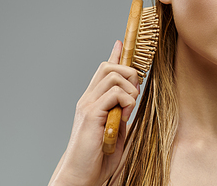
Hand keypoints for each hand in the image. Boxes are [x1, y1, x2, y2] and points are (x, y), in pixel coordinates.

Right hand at [49, 40, 139, 185]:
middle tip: (135, 94)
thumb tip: (130, 98)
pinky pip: (114, 94)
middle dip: (130, 73)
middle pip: (109, 67)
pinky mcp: (91, 114)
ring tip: (129, 108)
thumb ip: (122, 111)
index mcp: (93, 100)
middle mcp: (88, 99)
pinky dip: (126, 101)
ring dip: (129, 89)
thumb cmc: (99, 155)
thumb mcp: (116, 128)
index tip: (121, 43)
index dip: (114, 55)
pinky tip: (124, 115)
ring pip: (113, 76)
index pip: (103, 70)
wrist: (81, 175)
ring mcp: (88, 105)